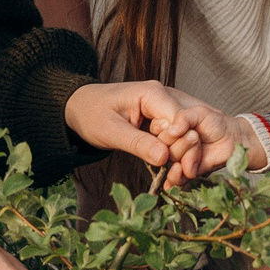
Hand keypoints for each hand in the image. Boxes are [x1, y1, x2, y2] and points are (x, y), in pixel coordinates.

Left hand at [67, 79, 228, 175]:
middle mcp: (165, 97)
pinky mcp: (163, 119)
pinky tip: (172, 170)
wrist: (79, 106)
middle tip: (174, 175)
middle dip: (184, 153)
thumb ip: (137, 143)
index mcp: (153, 93)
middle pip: (189, 127)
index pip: (181, 120)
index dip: (179, 145)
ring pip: (187, 134)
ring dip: (182, 156)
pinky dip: (176, 154)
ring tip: (173, 176)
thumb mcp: (109, 131)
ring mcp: (165, 108)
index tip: (172, 165)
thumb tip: (164, 157)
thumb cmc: (90, 114)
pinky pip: (178, 137)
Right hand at [159, 113, 261, 184]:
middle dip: (180, 143)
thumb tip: (172, 131)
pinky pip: (175, 179)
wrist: (231, 139)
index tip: (184, 127)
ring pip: (170, 161)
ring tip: (198, 146)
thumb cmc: (214, 122)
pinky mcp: (185, 172)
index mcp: (167, 128)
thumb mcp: (198, 113)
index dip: (167, 131)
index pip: (155, 132)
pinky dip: (176, 176)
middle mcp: (169, 144)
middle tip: (195, 136)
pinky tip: (181, 169)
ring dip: (185, 155)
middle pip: (162, 148)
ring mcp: (176, 159)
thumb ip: (183, 117)